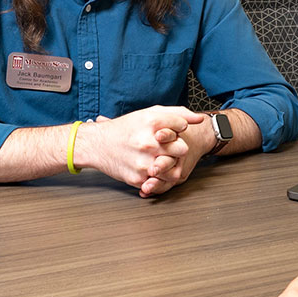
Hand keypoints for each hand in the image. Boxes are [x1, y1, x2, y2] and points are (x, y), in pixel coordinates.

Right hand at [74, 107, 207, 195]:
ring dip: (171, 165)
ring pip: (174, 169)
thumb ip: (177, 114)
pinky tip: (152, 167)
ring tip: (161, 158)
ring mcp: (143, 162)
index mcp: (152, 122)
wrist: (97, 144)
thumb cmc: (127, 128)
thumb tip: (200, 119)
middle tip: (168, 147)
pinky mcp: (138, 178)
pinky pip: (160, 182)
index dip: (180, 128)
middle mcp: (148, 142)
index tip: (172, 130)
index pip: (182, 125)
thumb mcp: (150, 114)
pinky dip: (159, 177)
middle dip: (178, 148)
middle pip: (182, 149)